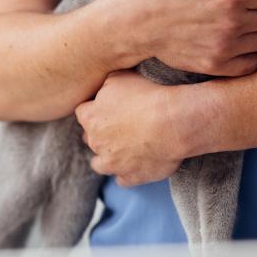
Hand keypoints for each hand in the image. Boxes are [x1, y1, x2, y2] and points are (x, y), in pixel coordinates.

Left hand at [75, 70, 203, 186]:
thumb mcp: (121, 77)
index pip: (82, 112)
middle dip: (101, 132)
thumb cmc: (148, 96)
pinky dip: (128, 173)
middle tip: (121, 124)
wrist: (173, 122)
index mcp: (91, 117)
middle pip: (90, 138)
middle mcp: (97, 142)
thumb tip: (104, 88)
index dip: (95, 108)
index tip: (109, 106)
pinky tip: (138, 163)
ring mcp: (112, 163)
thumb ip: (106, 85)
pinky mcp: (131, 177)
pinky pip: (123, 180)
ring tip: (124, 149)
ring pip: (99, 164)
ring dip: (108, 157)